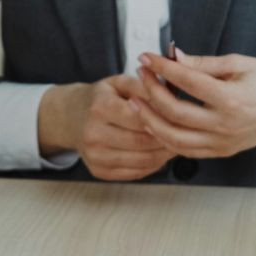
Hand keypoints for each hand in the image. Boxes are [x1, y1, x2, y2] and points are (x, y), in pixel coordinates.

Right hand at [38, 75, 172, 180]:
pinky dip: (153, 165)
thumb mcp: (118, 83)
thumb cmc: (101, 98)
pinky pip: (136, 173)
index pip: (139, 118)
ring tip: (177, 143)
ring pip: (142, 161)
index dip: (163, 118)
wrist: (71, 117)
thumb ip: (144, 86)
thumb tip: (171, 96)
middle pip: (142, 142)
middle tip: (185, 132)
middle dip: (167, 138)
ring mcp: (95, 156)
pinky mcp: (99, 171)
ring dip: (164, 154)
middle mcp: (93, 134)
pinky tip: (160, 154)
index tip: (180, 116)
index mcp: (99, 107)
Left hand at [130, 48, 255, 158]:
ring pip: (174, 138)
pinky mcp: (222, 151)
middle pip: (175, 112)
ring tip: (137, 100)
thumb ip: (204, 63)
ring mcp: (223, 142)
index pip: (186, 81)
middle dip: (151, 91)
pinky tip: (153, 121)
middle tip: (140, 74)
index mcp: (232, 98)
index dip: (162, 68)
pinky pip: (186, 150)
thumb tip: (173, 57)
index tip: (146, 56)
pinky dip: (165, 137)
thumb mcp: (241, 63)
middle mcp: (226, 125)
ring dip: (150, 119)